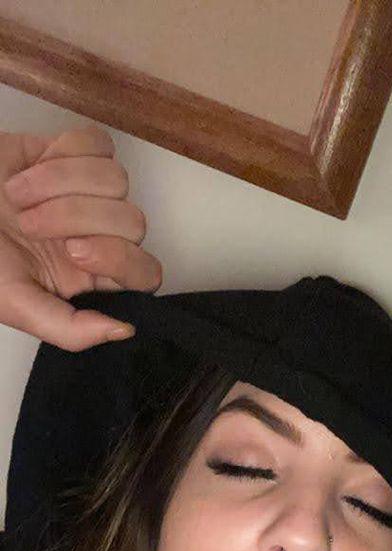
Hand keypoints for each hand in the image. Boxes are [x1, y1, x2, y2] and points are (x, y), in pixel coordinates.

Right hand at [0, 124, 162, 348]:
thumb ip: (68, 329)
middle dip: (78, 217)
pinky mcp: (70, 152)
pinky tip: (29, 169)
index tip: (75, 251)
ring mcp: (86, 193)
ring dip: (61, 185)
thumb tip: (126, 331)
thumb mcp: (13, 302)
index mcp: (89, 277)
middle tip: (28, 223)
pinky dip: (62, 155)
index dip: (121, 259)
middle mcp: (95, 235)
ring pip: (117, 181)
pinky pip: (97, 145)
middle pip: (133, 223)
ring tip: (17, 197)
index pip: (145, 273)